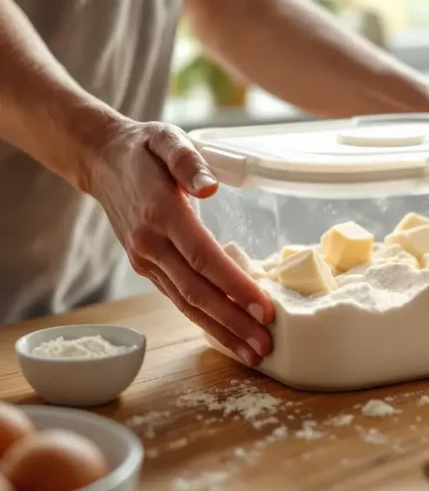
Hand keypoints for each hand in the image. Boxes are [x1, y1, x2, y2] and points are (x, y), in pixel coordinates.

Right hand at [84, 120, 273, 365]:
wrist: (101, 161)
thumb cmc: (143, 149)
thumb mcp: (166, 138)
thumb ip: (189, 160)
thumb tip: (210, 187)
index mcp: (161, 213)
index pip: (203, 257)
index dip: (234, 285)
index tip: (264, 307)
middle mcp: (150, 244)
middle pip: (196, 291)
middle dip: (233, 321)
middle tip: (265, 344)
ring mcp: (146, 260)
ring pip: (186, 303)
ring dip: (220, 330)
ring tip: (252, 352)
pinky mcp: (148, 268)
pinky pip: (178, 299)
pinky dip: (204, 321)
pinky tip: (227, 335)